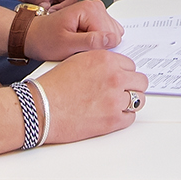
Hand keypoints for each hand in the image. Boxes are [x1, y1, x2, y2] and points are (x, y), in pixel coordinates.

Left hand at [22, 0, 121, 61]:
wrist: (33, 35)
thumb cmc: (45, 39)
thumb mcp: (66, 45)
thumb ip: (90, 42)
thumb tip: (111, 40)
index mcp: (88, 9)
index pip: (109, 35)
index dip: (96, 48)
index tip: (81, 51)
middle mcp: (94, 6)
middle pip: (112, 33)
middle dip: (98, 45)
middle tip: (77, 48)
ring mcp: (95, 11)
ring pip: (110, 34)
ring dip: (97, 44)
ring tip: (78, 44)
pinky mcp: (94, 18)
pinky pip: (106, 33)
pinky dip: (97, 41)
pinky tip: (82, 43)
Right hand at [34, 48, 150, 140]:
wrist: (40, 108)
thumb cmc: (53, 86)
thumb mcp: (78, 60)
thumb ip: (100, 62)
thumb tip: (113, 68)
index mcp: (105, 59)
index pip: (131, 65)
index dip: (124, 73)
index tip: (119, 79)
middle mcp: (114, 77)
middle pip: (140, 81)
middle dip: (131, 86)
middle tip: (121, 93)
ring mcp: (115, 99)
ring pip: (139, 99)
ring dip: (129, 102)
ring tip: (116, 105)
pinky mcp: (112, 119)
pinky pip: (131, 118)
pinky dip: (124, 117)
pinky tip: (112, 115)